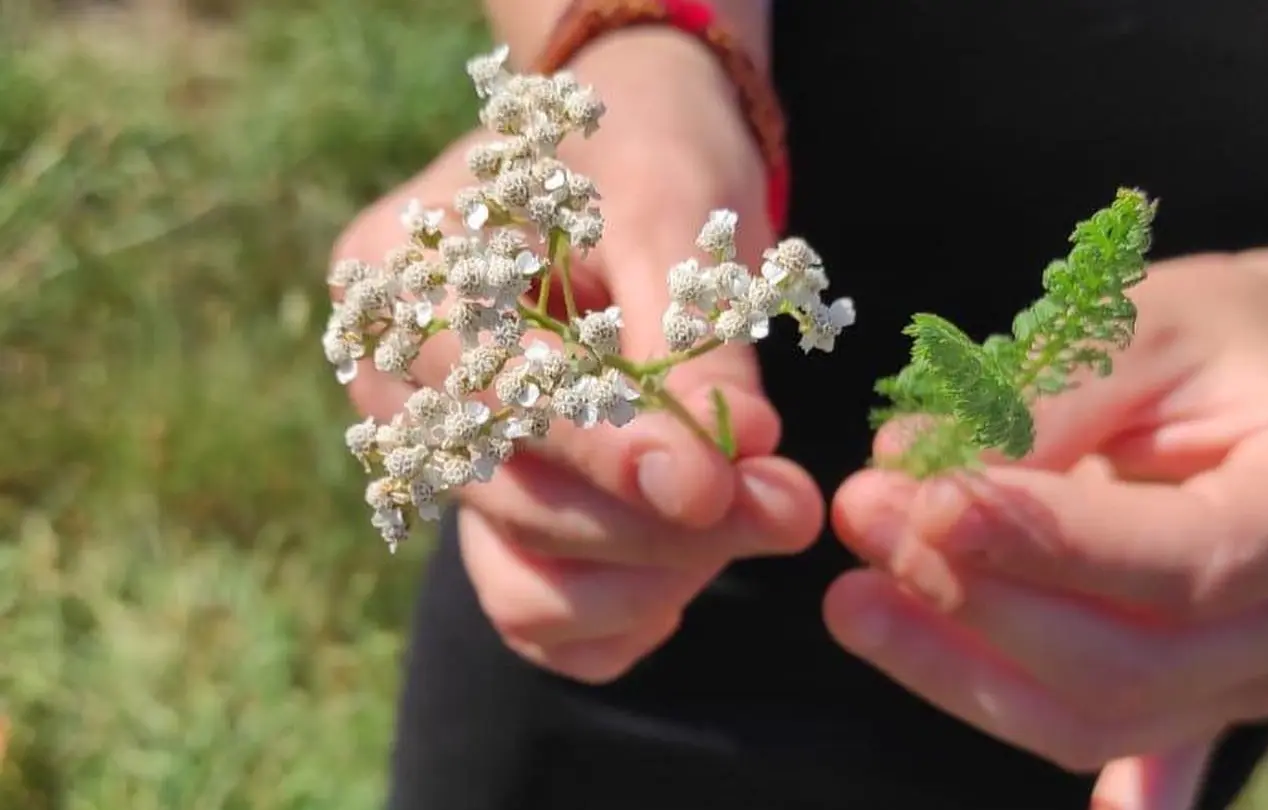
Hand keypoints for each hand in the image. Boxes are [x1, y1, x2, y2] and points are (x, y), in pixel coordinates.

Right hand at [331, 33, 823, 682]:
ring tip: (757, 514)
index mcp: (405, 278)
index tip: (710, 489)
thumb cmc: (646, 153)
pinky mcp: (493, 520)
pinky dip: (621, 616)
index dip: (605, 450)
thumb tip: (735, 458)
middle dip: (661, 520)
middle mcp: (400, 386)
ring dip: (652, 573)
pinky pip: (539, 616)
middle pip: (513, 498)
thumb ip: (692, 337)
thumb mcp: (674, 210)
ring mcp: (442, 466)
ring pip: (524, 578)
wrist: (635, 153)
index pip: (495, 393)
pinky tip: (689, 570)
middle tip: (790, 505)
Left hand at [824, 252, 1267, 808]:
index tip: (928, 502)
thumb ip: (1035, 401)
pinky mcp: (1189, 700)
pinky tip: (968, 726)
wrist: (1261, 381)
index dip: (1047, 546)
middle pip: (1134, 664)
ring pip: (1091, 717)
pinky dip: (1017, 721)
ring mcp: (1254, 674)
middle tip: (864, 514)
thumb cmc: (1206, 338)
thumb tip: (906, 469)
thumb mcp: (1135, 324)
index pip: (1187, 563)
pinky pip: (1088, 735)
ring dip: (955, 662)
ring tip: (852, 596)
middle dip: (979, 603)